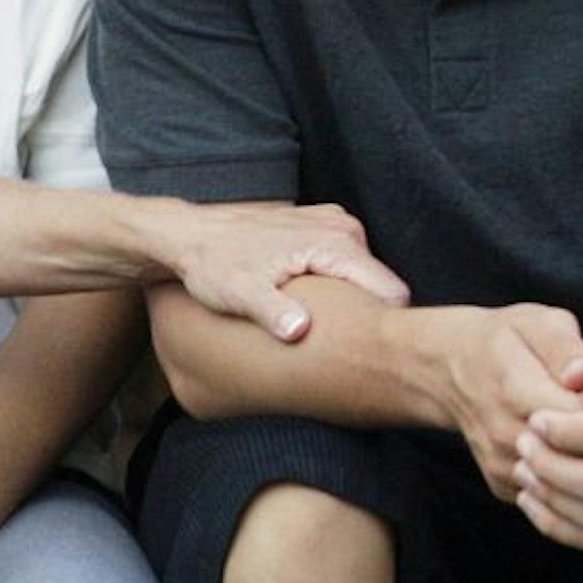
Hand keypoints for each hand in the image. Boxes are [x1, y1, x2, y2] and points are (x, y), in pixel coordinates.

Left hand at [174, 202, 406, 340]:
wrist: (190, 233)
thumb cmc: (212, 264)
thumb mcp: (238, 292)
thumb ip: (270, 310)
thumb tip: (298, 330)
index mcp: (335, 244)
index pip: (392, 295)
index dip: (387, 328)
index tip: (375, 358)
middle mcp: (343, 228)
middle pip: (381, 289)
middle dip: (368, 317)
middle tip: (343, 350)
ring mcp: (335, 225)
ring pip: (365, 280)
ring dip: (352, 303)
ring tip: (324, 328)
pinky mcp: (324, 229)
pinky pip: (347, 267)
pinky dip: (338, 288)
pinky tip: (312, 307)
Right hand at [436, 305, 582, 499]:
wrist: (447, 369)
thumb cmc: (504, 340)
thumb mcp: (537, 322)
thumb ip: (572, 348)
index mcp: (513, 388)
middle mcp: (502, 434)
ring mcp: (501, 465)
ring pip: (574, 483)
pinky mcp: (503, 486)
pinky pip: (556, 494)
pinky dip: (572, 475)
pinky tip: (566, 445)